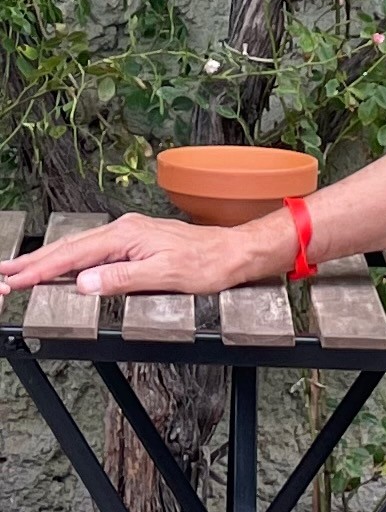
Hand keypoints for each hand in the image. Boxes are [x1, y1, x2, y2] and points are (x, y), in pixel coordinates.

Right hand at [0, 213, 277, 298]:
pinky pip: (94, 250)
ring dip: (49, 260)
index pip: (74, 256)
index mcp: (126, 236)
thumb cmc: (208, 264)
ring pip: (80, 247)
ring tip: (21, 271)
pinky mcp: (137, 241)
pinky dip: (71, 258)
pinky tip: (62, 266)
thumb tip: (84, 282)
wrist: (236, 253)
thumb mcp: (164, 275)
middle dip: (34, 262)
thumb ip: (122, 278)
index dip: (40, 270)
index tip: (14, 281)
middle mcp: (124, 229)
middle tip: (4, 274)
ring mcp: (130, 234)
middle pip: (70, 247)